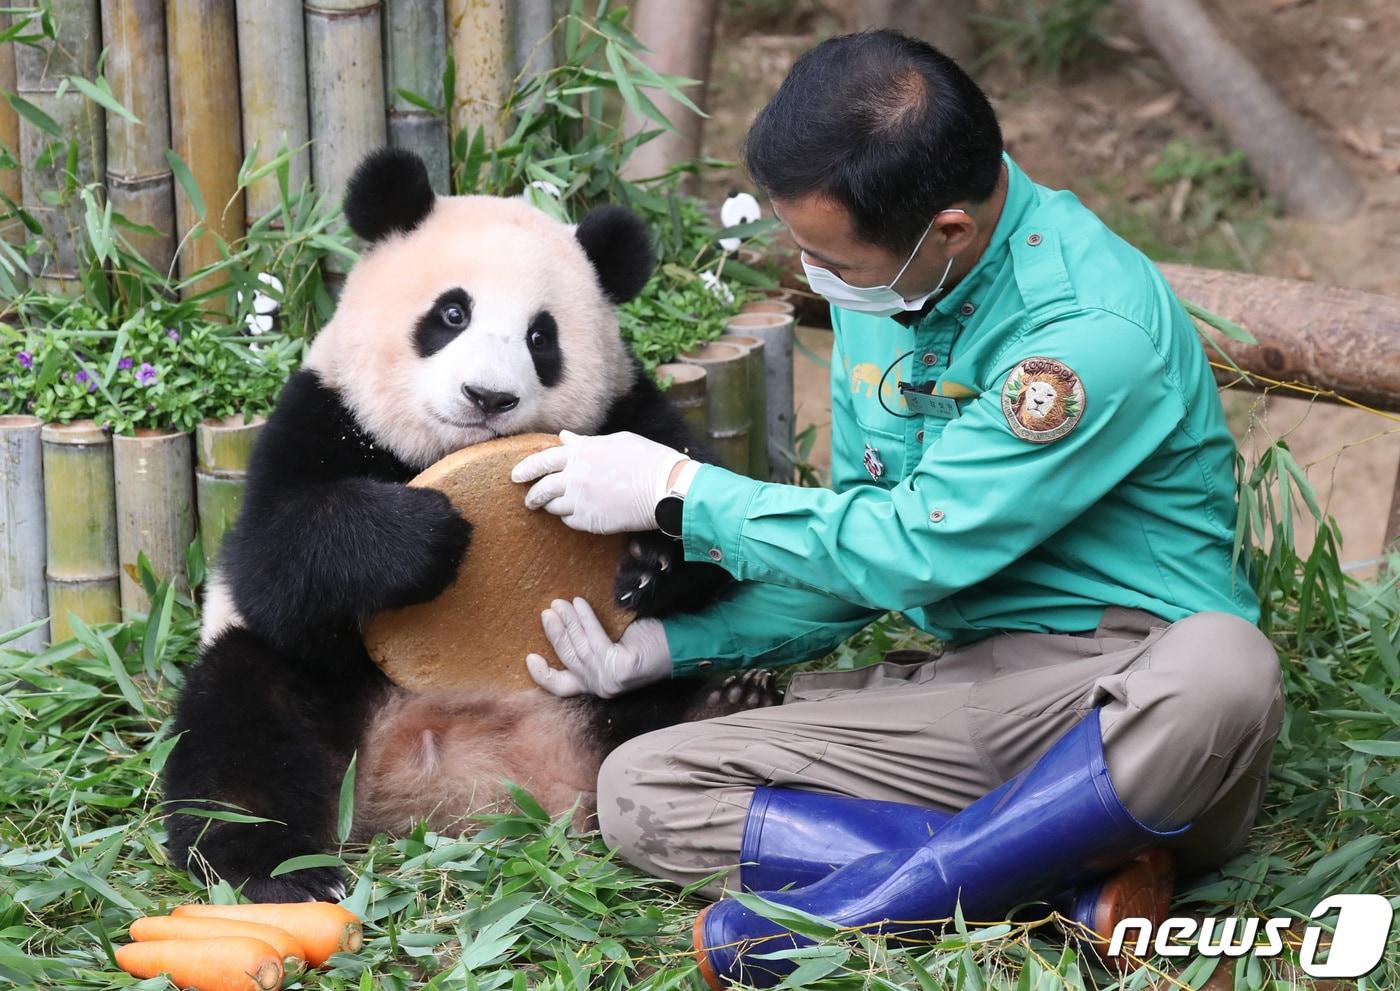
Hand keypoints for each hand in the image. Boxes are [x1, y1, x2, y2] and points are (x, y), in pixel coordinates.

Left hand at [511, 430, 691, 534]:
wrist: (665, 489)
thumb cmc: (647, 459)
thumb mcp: (616, 441)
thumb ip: (586, 443)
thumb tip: (564, 438)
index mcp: (580, 454)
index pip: (541, 460)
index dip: (525, 468)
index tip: (516, 475)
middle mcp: (575, 477)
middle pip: (541, 488)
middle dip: (532, 495)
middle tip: (530, 499)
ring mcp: (581, 501)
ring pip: (553, 507)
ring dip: (551, 507)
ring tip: (554, 507)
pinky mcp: (591, 521)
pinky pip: (570, 521)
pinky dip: (570, 518)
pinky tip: (579, 514)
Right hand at [525, 597, 670, 697]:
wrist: (682, 643)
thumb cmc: (650, 640)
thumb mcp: (614, 644)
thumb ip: (591, 644)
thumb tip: (563, 617)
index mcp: (598, 684)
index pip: (562, 687)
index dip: (543, 676)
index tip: (529, 658)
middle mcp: (602, 687)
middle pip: (567, 658)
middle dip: (555, 633)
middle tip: (548, 610)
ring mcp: (610, 680)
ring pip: (579, 647)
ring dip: (568, 622)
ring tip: (560, 603)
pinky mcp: (619, 668)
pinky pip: (595, 639)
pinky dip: (585, 619)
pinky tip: (580, 603)